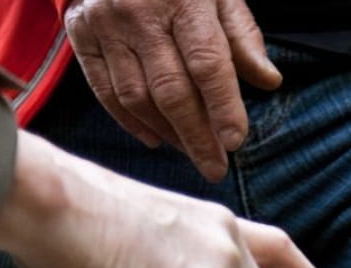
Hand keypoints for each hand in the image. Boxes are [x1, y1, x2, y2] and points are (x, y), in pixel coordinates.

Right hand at [64, 0, 279, 180]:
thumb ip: (243, 36)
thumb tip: (269, 82)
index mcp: (183, 0)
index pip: (207, 63)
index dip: (223, 106)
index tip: (235, 141)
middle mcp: (140, 13)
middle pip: (171, 90)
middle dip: (197, 136)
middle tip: (215, 168)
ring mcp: (105, 24)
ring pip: (136, 97)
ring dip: (167, 134)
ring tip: (191, 152)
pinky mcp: (80, 34)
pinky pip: (105, 91)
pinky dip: (130, 122)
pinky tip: (156, 139)